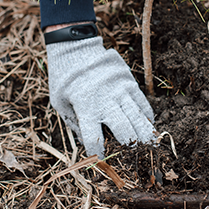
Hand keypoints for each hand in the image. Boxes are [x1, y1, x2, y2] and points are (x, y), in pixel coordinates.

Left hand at [46, 36, 155, 157]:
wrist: (75, 47)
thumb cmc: (63, 78)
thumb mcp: (59, 103)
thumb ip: (74, 124)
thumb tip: (87, 145)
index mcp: (85, 107)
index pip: (95, 139)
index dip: (98, 154)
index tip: (99, 160)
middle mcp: (106, 100)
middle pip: (126, 132)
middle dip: (129, 146)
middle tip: (131, 152)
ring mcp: (120, 90)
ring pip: (140, 119)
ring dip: (145, 136)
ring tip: (149, 145)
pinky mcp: (129, 82)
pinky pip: (143, 104)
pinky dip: (147, 117)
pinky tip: (147, 125)